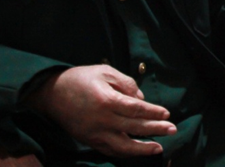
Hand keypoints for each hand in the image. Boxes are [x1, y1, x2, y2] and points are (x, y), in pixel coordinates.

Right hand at [25, 65, 175, 156]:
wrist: (51, 94)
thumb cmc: (80, 79)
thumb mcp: (104, 71)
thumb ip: (126, 83)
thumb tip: (141, 99)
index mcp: (107, 100)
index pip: (137, 109)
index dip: (153, 112)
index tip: (166, 114)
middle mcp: (102, 120)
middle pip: (134, 127)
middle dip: (156, 129)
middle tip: (172, 129)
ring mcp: (95, 133)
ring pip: (123, 146)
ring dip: (143, 148)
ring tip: (159, 147)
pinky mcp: (89, 140)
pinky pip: (110, 151)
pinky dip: (125, 153)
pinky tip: (136, 151)